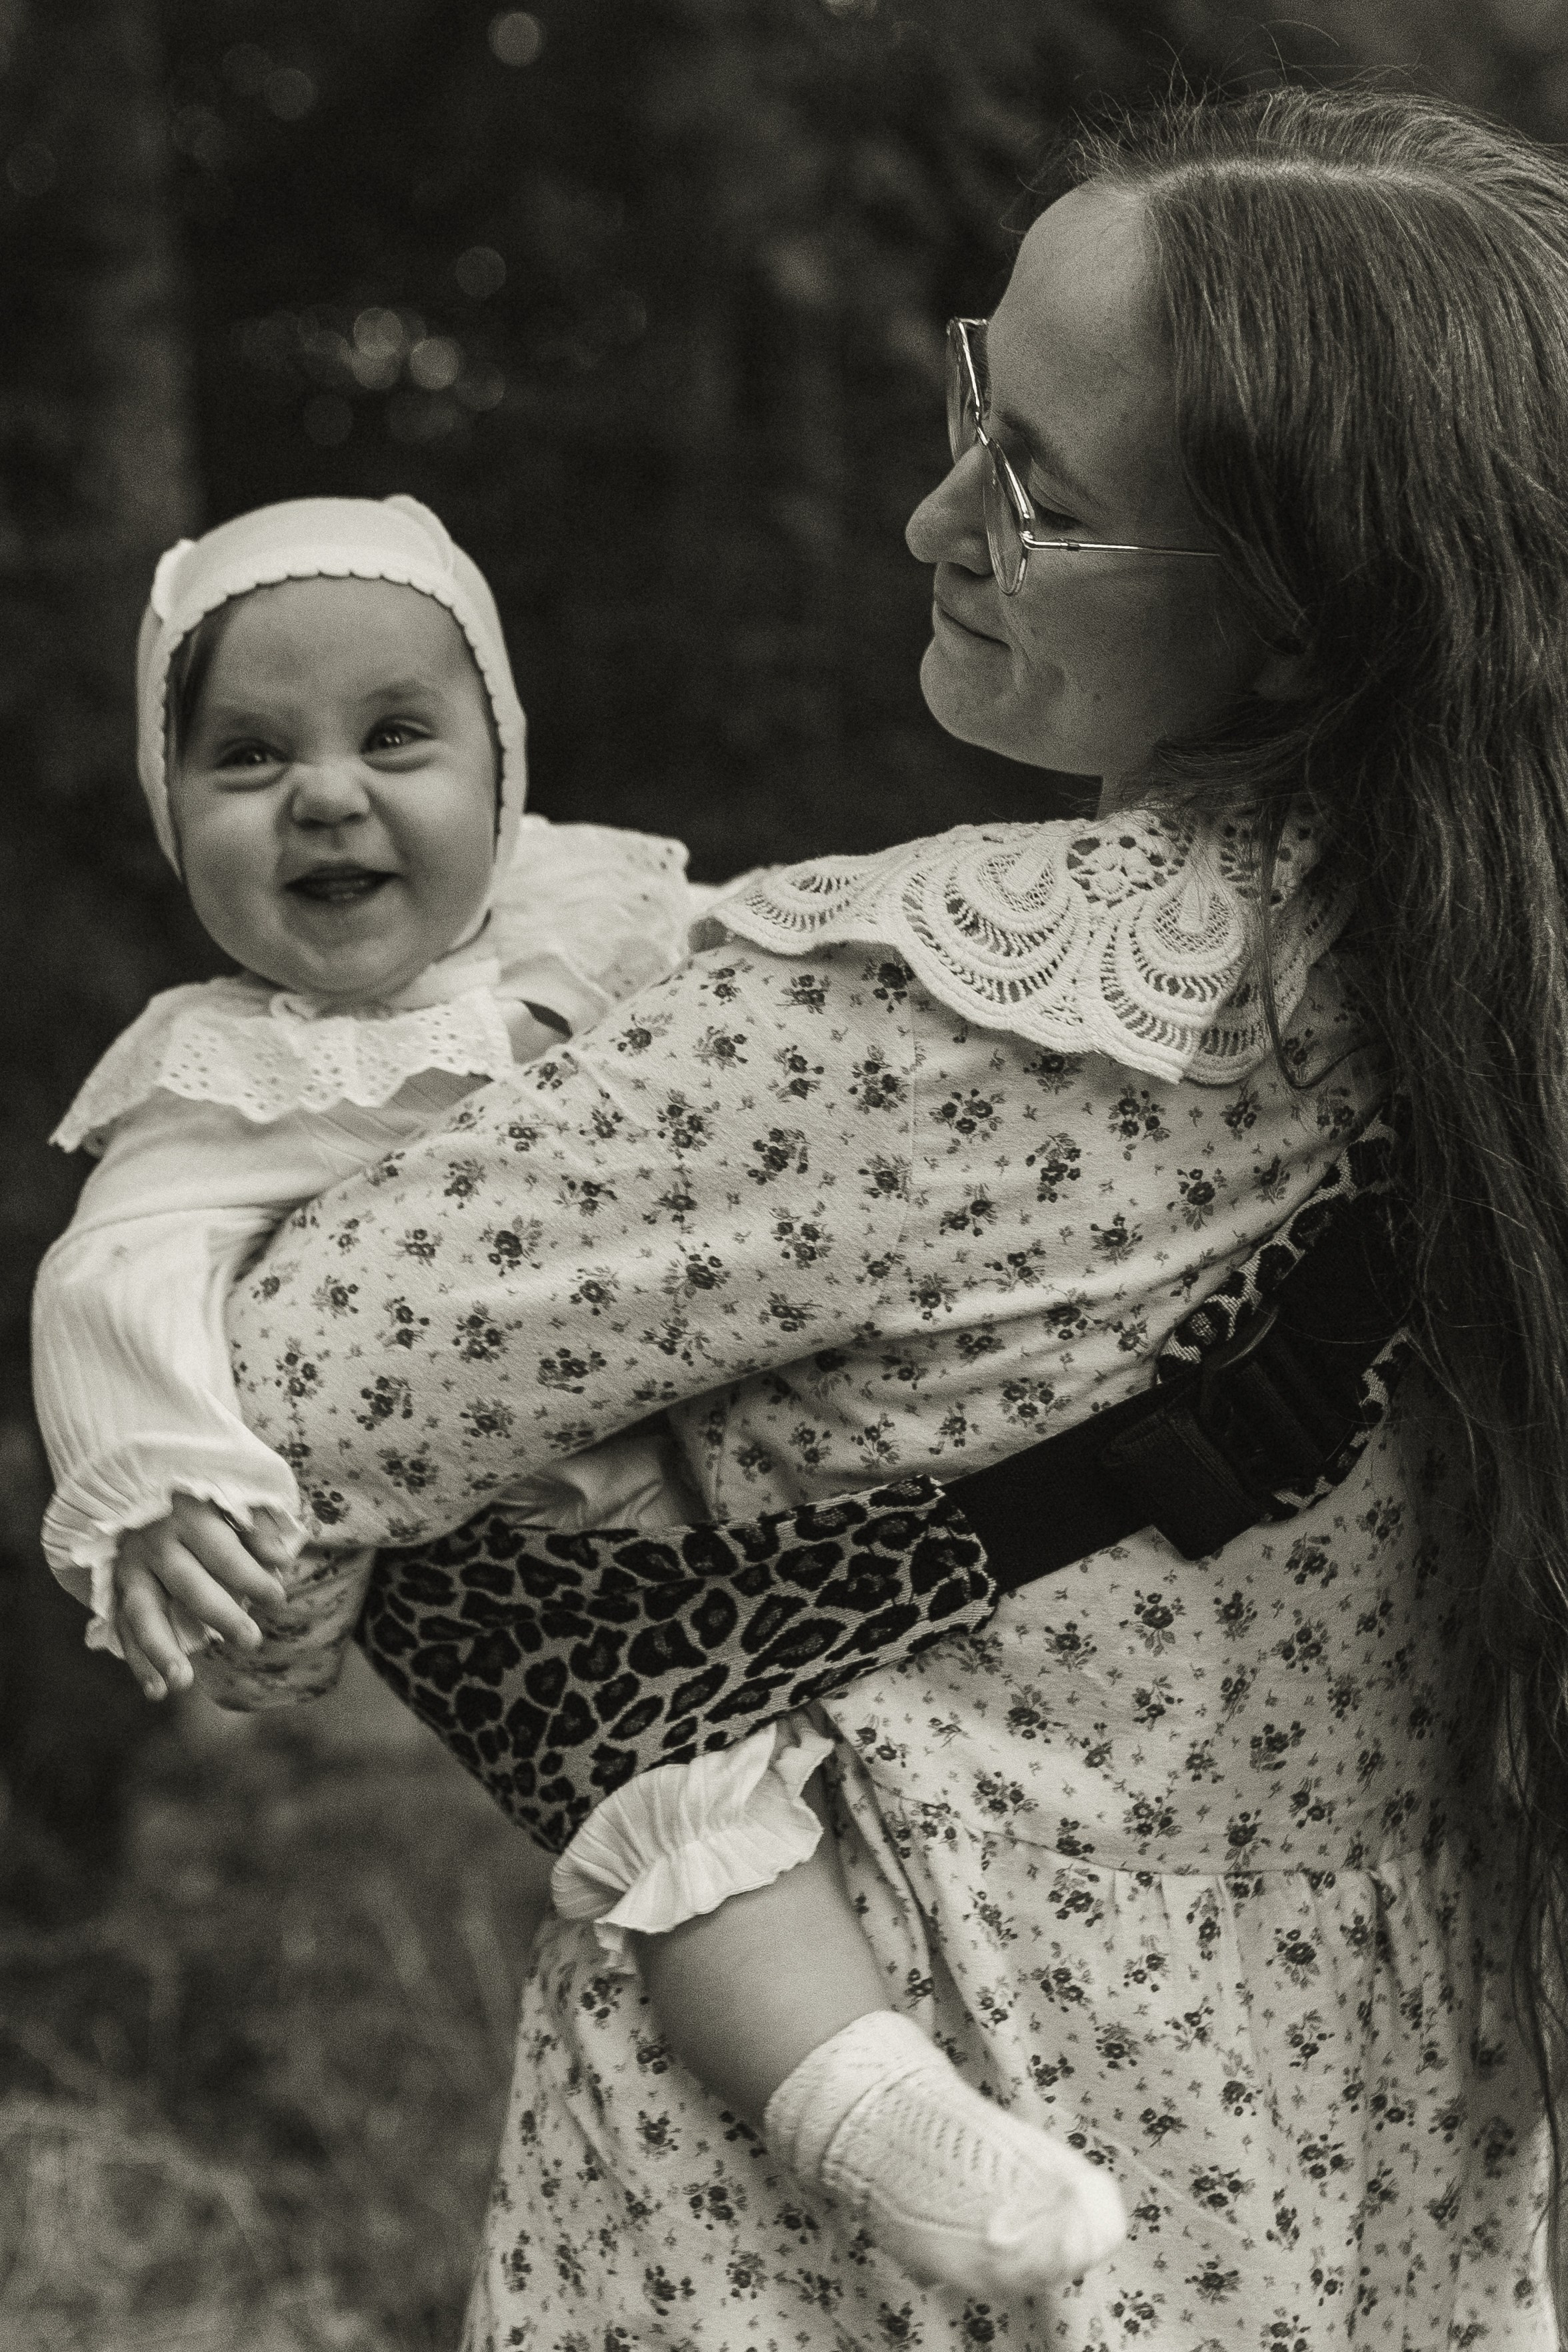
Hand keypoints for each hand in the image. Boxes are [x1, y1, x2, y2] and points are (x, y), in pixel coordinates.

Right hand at [112, 1497, 292, 1701]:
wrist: (137, 1498)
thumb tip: (282, 1558)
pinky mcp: (117, 1593)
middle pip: (187, 1584)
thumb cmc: (199, 1507)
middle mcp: (154, 1543)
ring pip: (143, 1613)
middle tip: (252, 1642)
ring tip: (183, 1682)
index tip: (278, 1599)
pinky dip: (138, 1663)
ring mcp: (130, 1570)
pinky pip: (124, 1631)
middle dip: (220, 1615)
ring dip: (162, 1649)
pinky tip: (157, 1691)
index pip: (223, 1553)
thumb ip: (256, 1530)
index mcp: (187, 1516)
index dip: (251, 1577)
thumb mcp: (229, 1505)